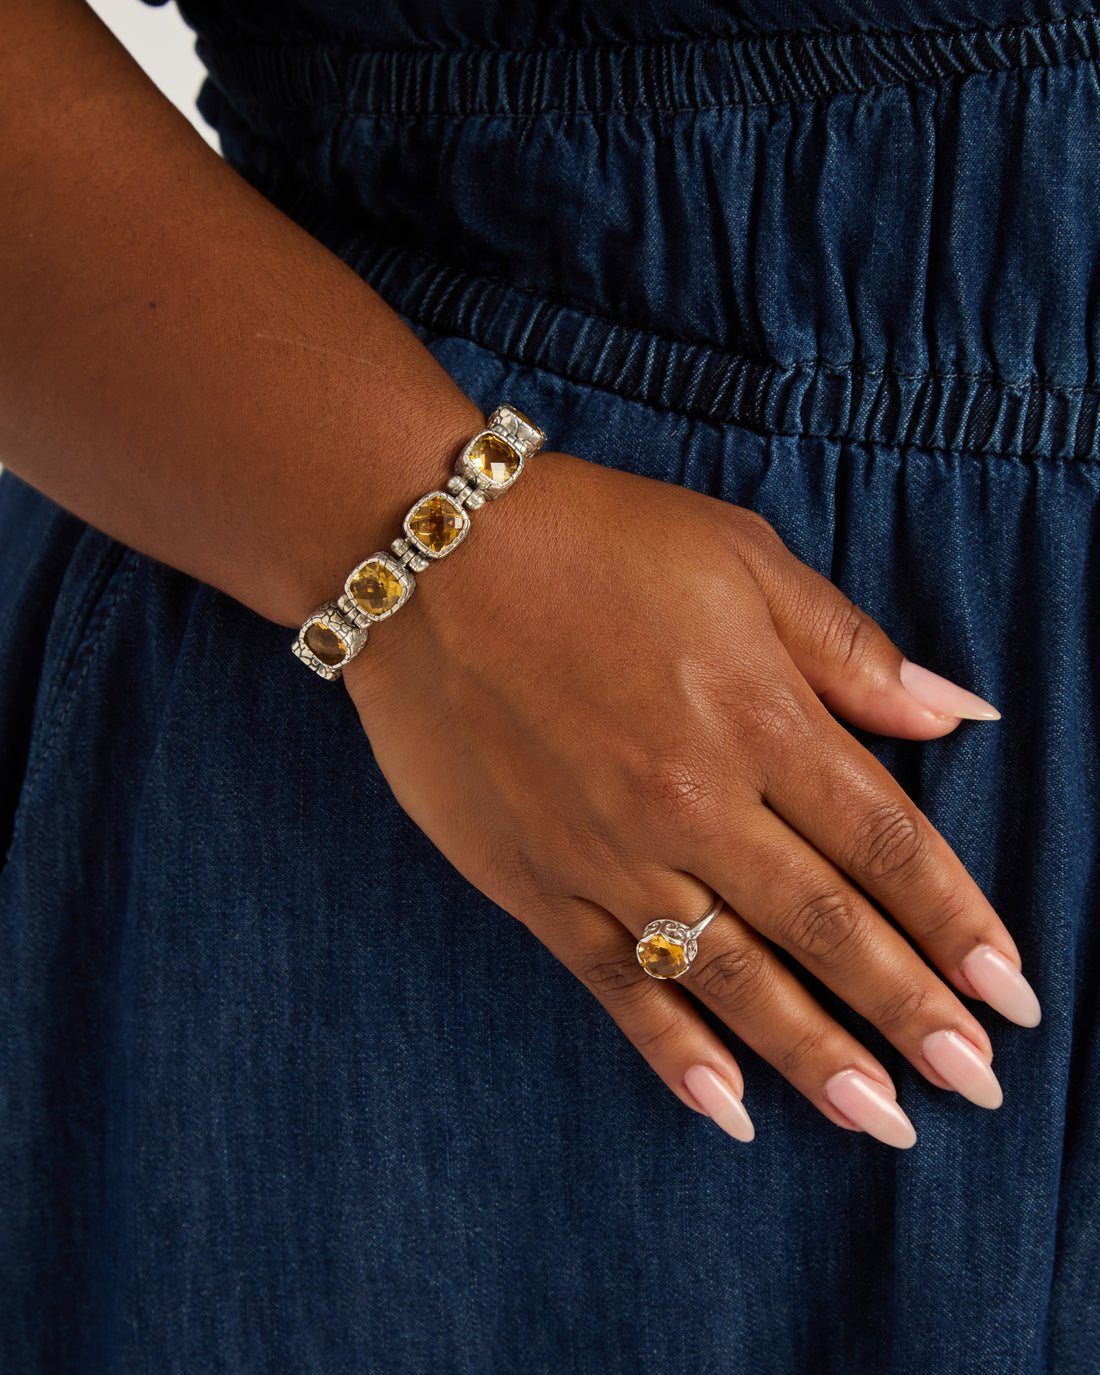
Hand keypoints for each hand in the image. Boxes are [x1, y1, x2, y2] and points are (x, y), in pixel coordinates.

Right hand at [343, 450, 1039, 1147]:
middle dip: (912, 1012)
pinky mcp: (536, 885)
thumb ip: (851, 650)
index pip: (888, 844)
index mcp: (759, 715)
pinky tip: (728, 1111)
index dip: (958, 923)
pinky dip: (675, 1053)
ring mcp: (610, 854)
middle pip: (829, 926)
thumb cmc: (591, 541)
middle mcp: (697, 801)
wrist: (425, 559)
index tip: (1009, 992)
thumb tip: (960, 714)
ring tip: (883, 1122)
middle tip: (976, 1083)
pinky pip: (618, 986)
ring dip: (817, 1056)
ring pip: (735, 977)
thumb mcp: (740, 559)